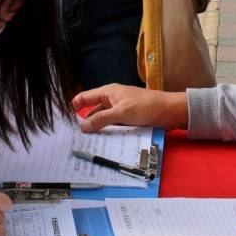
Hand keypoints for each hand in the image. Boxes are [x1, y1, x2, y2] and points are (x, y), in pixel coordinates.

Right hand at [72, 85, 188, 133]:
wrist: (170, 111)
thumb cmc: (146, 107)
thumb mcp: (121, 113)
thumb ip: (101, 120)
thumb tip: (82, 127)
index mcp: (108, 92)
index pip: (84, 98)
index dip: (74, 108)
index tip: (65, 123)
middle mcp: (112, 100)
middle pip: (92, 111)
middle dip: (85, 123)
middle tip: (74, 138)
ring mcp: (119, 110)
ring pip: (103, 121)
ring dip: (98, 130)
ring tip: (86, 144)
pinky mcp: (127, 120)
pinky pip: (113, 127)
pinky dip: (109, 133)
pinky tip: (103, 143)